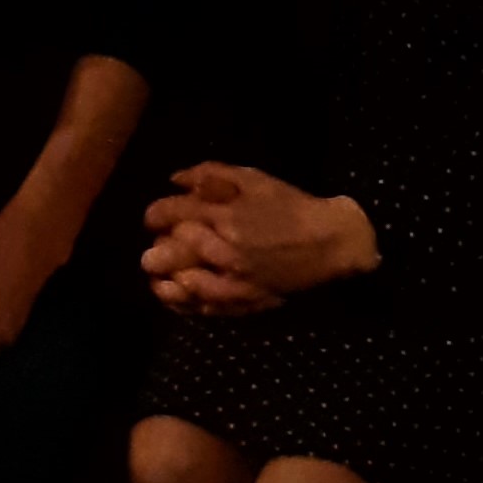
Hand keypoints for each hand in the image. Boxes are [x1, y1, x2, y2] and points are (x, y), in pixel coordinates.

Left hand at [139, 163, 380, 318]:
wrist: (331, 242)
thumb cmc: (291, 206)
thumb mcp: (253, 179)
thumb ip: (210, 175)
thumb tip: (175, 180)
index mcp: (226, 216)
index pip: (171, 216)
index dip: (155, 216)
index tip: (154, 220)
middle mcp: (226, 251)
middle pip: (171, 254)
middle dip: (156, 252)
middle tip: (151, 251)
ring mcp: (236, 280)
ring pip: (184, 286)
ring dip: (165, 281)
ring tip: (157, 278)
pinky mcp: (247, 300)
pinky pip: (208, 308)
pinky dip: (187, 304)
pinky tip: (178, 297)